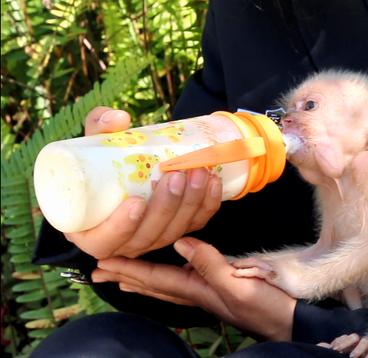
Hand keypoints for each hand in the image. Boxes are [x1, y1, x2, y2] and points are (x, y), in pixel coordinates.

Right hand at [64, 107, 222, 258]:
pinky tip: (214, 184)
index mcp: (91, 232)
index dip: (121, 228)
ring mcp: (152, 239)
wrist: (123, 170)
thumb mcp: (92, 144)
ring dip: (190, 204)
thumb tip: (118, 118)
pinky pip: (195, 224)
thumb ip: (99, 126)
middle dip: (167, 208)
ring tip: (198, 173)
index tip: (136, 202)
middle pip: (147, 237)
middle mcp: (123, 243)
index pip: (104, 242)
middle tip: (176, 177)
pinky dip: (207, 206)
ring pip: (173, 232)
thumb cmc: (98, 164)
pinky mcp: (176, 230)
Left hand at [91, 237, 295, 341]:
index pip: (154, 278)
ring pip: (164, 284)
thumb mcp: (239, 285)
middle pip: (153, 284)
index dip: (128, 269)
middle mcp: (196, 292)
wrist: (290, 320)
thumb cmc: (267, 306)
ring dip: (141, 278)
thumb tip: (180, 242)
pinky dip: (165, 275)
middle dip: (126, 276)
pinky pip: (182, 279)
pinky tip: (168, 270)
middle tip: (99, 271)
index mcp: (196, 290)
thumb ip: (210, 264)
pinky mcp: (219, 287)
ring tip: (122, 274)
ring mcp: (207, 292)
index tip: (101, 263)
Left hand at [318, 333, 367, 357]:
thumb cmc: (340, 357)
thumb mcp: (334, 355)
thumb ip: (328, 350)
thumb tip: (320, 345)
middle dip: (347, 342)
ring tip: (352, 357)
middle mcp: (356, 345)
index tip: (333, 349)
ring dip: (359, 348)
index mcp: (347, 344)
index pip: (344, 338)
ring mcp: (364, 350)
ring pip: (365, 341)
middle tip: (338, 351)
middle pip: (354, 337)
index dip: (339, 342)